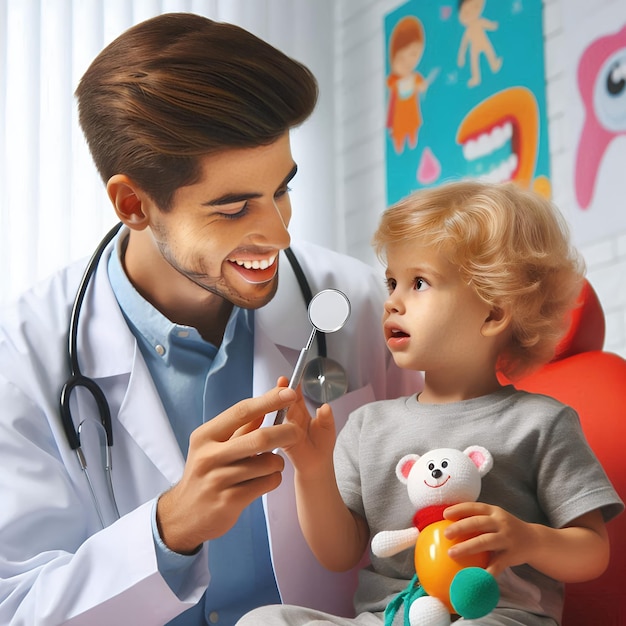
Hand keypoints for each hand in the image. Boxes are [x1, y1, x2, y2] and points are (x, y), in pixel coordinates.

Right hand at [156, 384, 298, 553]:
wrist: (184, 515)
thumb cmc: (205, 474)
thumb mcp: (214, 446)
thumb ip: (241, 426)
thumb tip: (266, 402)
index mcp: (206, 436)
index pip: (242, 412)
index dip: (269, 400)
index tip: (289, 392)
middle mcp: (209, 455)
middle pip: (259, 438)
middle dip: (286, 432)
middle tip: (297, 432)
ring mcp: (218, 480)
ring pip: (267, 463)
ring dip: (277, 462)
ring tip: (270, 465)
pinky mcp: (229, 501)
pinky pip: (266, 483)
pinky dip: (273, 479)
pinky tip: (265, 480)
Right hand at [278, 376, 335, 478]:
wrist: (317, 465)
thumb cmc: (322, 445)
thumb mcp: (328, 428)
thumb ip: (326, 417)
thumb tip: (325, 406)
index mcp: (300, 411)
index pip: (294, 395)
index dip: (292, 385)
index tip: (288, 377)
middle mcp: (290, 418)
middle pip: (284, 401)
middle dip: (282, 391)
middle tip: (282, 381)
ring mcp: (284, 429)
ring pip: (280, 413)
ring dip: (279, 404)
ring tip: (280, 395)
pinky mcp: (282, 441)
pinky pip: (277, 431)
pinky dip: (277, 424)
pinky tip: (277, 414)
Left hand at [443, 502, 533, 577]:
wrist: (534, 540)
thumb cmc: (506, 529)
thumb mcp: (495, 518)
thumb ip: (478, 519)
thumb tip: (449, 523)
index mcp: (494, 511)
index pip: (474, 507)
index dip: (459, 509)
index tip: (445, 514)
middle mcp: (500, 523)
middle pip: (478, 523)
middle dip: (460, 527)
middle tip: (446, 534)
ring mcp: (507, 538)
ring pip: (485, 541)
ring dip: (467, 547)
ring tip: (451, 553)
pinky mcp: (512, 555)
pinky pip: (497, 564)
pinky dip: (486, 570)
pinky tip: (474, 576)